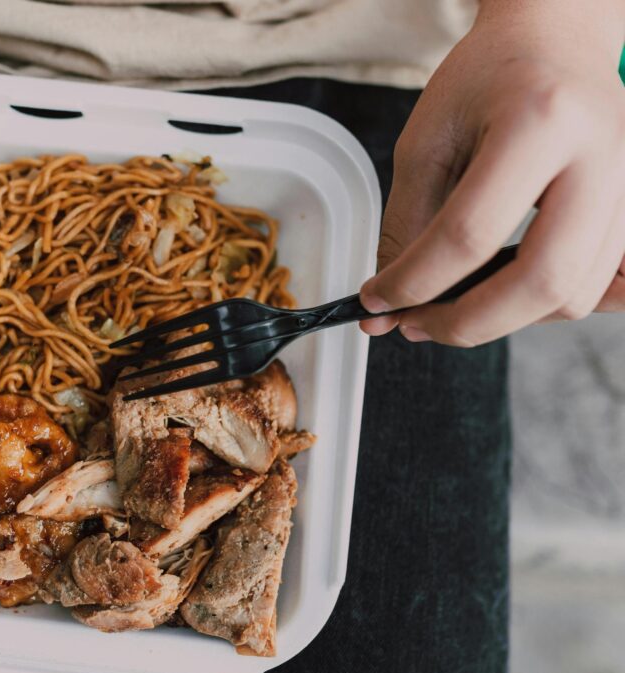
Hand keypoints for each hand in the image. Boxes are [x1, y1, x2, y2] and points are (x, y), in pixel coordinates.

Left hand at [359, 2, 624, 345]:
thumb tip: (389, 297)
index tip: (376, 300)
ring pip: (573, 296)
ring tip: (447, 309)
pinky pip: (604, 287)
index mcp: (540, 122)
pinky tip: (508, 301)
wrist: (554, 43)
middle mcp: (602, 157)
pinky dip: (550, 307)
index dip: (413, 281)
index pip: (468, 234)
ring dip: (502, 321)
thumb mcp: (428, 138)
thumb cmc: (489, 79)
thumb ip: (407, 221)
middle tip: (413, 325)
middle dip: (465, 322)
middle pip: (540, 281)